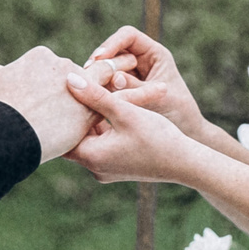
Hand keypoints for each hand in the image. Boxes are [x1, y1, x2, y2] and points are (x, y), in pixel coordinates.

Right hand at [0, 46, 118, 161]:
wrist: (4, 133)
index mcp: (41, 56)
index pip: (51, 69)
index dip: (46, 88)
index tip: (37, 105)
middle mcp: (64, 66)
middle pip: (72, 79)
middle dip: (65, 96)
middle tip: (53, 118)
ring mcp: (80, 88)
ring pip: (90, 93)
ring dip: (86, 104)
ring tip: (72, 125)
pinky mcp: (89, 112)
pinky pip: (101, 112)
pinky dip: (96, 118)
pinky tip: (84, 132)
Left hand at [64, 68, 208, 184]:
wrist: (185, 163)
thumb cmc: (157, 137)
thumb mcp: (125, 111)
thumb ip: (96, 95)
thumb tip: (70, 79)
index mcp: (91, 157)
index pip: (62, 132)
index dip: (63, 110)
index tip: (63, 90)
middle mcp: (94, 168)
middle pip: (75, 136)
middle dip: (78, 114)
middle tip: (76, 90)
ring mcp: (105, 170)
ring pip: (89, 140)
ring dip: (92, 121)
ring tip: (93, 96)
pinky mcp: (117, 168)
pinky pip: (101, 147)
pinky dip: (104, 130)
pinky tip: (110, 111)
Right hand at [87, 25, 204, 137]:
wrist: (186, 133)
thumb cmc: (178, 114)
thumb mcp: (157, 99)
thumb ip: (135, 88)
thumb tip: (113, 77)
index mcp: (155, 54)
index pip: (128, 36)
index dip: (112, 43)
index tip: (99, 58)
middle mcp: (141, 60)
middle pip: (113, 49)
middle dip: (99, 60)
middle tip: (86, 75)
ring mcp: (131, 74)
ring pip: (106, 67)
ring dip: (96, 75)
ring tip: (86, 87)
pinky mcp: (122, 89)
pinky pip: (106, 83)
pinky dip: (98, 88)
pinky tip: (88, 98)